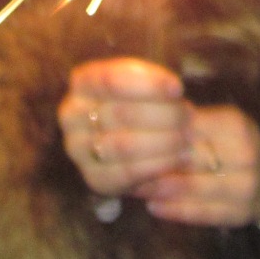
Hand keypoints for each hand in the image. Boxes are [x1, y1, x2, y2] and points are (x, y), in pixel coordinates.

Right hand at [58, 58, 188, 196]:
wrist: (135, 134)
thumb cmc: (142, 100)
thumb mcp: (142, 80)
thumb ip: (152, 81)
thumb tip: (173, 90)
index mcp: (81, 82)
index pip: (110, 80)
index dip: (147, 84)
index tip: (178, 88)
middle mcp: (71, 115)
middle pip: (121, 114)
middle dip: (162, 115)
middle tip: (188, 116)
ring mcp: (78, 150)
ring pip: (124, 146)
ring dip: (163, 142)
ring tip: (188, 137)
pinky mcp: (94, 178)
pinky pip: (126, 174)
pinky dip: (156, 166)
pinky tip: (178, 158)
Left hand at [135, 104, 259, 229]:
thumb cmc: (236, 146)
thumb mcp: (220, 123)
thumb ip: (189, 120)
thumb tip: (145, 114)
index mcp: (236, 124)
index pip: (186, 127)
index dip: (155, 132)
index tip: (127, 135)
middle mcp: (244, 154)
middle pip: (187, 158)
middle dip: (151, 163)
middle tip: (121, 165)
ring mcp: (245, 186)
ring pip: (190, 187)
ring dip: (157, 188)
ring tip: (131, 187)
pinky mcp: (241, 214)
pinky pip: (201, 213)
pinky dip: (174, 210)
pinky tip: (152, 206)